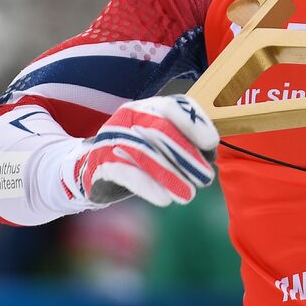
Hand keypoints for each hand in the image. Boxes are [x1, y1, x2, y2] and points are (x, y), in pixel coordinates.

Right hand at [67, 94, 219, 207]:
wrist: (93, 168)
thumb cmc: (139, 155)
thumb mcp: (163, 144)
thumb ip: (186, 144)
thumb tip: (210, 154)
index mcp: (149, 107)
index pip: (174, 106)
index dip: (195, 123)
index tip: (212, 143)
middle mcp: (130, 116)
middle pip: (162, 130)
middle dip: (187, 155)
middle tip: (206, 178)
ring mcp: (112, 137)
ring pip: (146, 153)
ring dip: (171, 175)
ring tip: (189, 195)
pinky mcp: (100, 161)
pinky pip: (126, 173)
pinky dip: (148, 186)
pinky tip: (164, 200)